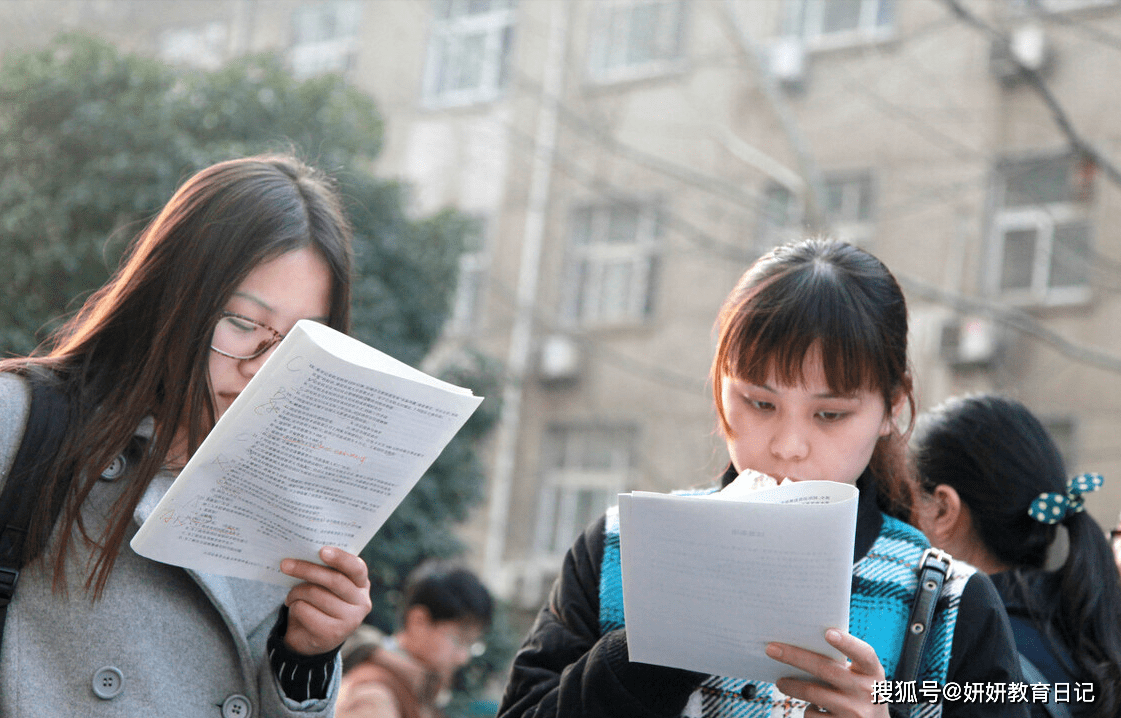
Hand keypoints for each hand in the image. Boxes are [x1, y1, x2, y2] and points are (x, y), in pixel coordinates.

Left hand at [280, 546, 371, 655]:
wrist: (312, 636)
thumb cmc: (319, 600)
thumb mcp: (326, 584)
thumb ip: (324, 570)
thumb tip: (302, 554)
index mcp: (362, 584)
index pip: (356, 568)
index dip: (340, 558)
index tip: (321, 550)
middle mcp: (361, 603)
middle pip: (333, 580)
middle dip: (306, 569)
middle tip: (285, 564)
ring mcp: (350, 621)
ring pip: (316, 594)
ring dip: (296, 592)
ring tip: (291, 595)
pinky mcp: (332, 634)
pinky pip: (305, 611)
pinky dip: (295, 607)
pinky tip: (296, 608)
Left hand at [765, 629, 888, 717]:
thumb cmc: (861, 693)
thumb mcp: (863, 678)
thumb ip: (843, 664)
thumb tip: (800, 647)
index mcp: (872, 672)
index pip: (864, 654)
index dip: (847, 643)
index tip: (828, 633)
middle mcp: (866, 691)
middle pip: (825, 669)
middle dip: (794, 657)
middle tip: (771, 649)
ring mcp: (854, 712)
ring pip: (812, 692)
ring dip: (791, 685)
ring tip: (780, 682)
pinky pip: (812, 715)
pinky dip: (807, 709)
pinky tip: (810, 707)